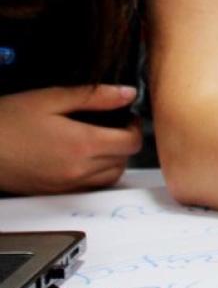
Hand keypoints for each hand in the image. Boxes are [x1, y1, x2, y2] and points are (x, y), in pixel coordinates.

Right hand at [0, 85, 141, 193]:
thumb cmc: (9, 120)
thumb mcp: (52, 97)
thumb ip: (95, 96)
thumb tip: (128, 94)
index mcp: (83, 144)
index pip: (131, 143)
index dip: (135, 127)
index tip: (126, 116)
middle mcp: (78, 169)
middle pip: (124, 161)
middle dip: (125, 142)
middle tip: (114, 125)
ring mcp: (66, 185)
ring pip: (110, 177)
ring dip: (114, 160)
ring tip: (102, 141)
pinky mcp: (54, 193)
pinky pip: (89, 188)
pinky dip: (97, 175)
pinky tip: (84, 158)